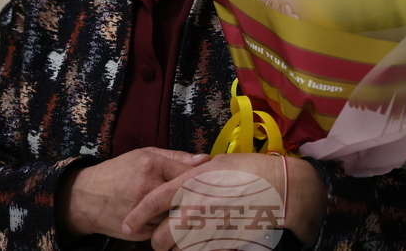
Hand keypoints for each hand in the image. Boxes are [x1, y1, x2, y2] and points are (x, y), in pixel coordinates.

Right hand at [57, 148, 210, 239]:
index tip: (217, 179)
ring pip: (179, 217)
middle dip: (203, 199)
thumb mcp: (144, 155)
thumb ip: (176, 157)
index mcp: (151, 167)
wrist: (86, 198)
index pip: (189, 173)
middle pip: (187, 197)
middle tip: (215, 199)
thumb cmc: (118, 173)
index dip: (205, 177)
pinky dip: (177, 228)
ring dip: (192, 215)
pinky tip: (184, 223)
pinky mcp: (141, 233)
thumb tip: (205, 160)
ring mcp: (144, 214)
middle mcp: (147, 190)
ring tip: (204, 211)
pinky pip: (167, 232)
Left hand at [122, 153, 326, 250]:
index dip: (137, 216)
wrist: (279, 189)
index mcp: (190, 184)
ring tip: (182, 242)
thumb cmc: (249, 170)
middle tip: (160, 239)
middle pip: (160, 238)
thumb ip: (194, 175)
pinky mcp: (221, 243)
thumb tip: (182, 180)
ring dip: (178, 248)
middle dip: (158, 242)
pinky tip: (202, 242)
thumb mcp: (216, 163)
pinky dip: (197, 250)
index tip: (126, 225)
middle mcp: (194, 209)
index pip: (153, 202)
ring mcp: (208, 229)